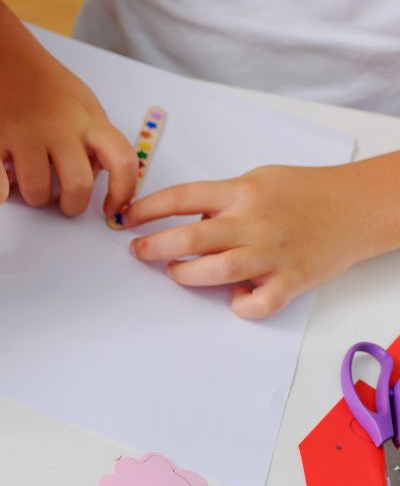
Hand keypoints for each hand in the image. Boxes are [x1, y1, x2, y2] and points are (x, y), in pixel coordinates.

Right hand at [0, 19, 137, 219]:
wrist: (5, 56)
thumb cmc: (46, 85)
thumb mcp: (83, 104)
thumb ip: (95, 138)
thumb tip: (100, 175)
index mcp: (90, 120)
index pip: (123, 161)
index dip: (123, 192)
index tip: (112, 207)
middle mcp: (63, 128)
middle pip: (78, 186)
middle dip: (72, 205)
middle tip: (64, 202)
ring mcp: (29, 134)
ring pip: (38, 192)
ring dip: (37, 198)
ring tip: (32, 185)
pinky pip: (5, 181)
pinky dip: (8, 184)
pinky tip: (10, 171)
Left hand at [124, 162, 399, 318]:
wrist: (359, 206)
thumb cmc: (304, 192)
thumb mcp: (259, 180)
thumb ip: (223, 199)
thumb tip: (187, 222)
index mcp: (242, 192)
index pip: (181, 198)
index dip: (147, 210)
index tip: (126, 219)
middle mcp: (254, 222)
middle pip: (189, 240)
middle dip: (154, 248)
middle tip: (140, 252)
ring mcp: (272, 253)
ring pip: (215, 272)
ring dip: (186, 276)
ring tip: (177, 272)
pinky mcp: (292, 280)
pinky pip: (256, 304)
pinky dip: (239, 306)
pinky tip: (234, 297)